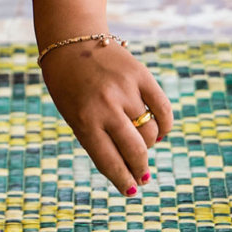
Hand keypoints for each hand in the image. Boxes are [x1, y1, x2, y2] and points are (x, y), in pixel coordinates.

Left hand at [39, 39, 171, 195]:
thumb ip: (97, 139)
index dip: (123, 181)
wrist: (70, 41)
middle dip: (140, 169)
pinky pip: (163, 110)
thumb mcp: (72, 115)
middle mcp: (106, 106)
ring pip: (150, 132)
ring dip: (148, 144)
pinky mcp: (141, 75)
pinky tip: (157, 132)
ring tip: (140, 143)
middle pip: (136, 151)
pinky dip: (163, 126)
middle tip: (142, 175)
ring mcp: (125, 90)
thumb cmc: (68, 84)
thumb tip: (132, 168)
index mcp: (83, 120)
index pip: (110, 161)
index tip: (131, 190)